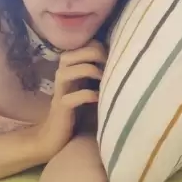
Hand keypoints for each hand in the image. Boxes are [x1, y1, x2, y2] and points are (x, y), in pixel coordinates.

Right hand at [32, 40, 106, 162]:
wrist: (56, 135)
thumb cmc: (79, 109)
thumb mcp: (89, 86)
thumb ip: (99, 72)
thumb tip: (125, 60)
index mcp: (69, 68)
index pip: (79, 46)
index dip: (97, 47)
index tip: (113, 57)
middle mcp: (62, 76)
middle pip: (69, 55)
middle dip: (93, 54)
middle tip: (110, 65)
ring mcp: (60, 92)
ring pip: (66, 72)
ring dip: (88, 70)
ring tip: (104, 79)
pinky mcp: (61, 108)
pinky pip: (71, 98)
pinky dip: (87, 95)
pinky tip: (99, 98)